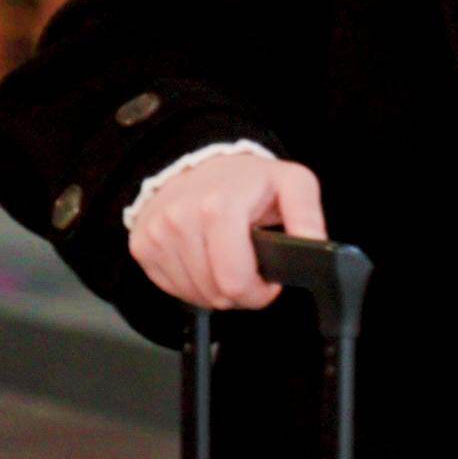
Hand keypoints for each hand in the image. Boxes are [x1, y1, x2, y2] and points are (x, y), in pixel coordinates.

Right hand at [127, 149, 324, 309]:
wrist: (199, 162)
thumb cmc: (248, 179)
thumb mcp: (291, 184)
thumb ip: (308, 217)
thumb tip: (314, 248)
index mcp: (218, 207)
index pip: (234, 283)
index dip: (258, 293)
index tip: (266, 281)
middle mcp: (180, 220)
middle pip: (215, 294)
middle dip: (240, 293)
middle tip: (249, 269)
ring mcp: (157, 234)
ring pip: (193, 296)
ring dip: (215, 290)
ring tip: (228, 261)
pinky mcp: (142, 245)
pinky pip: (172, 289)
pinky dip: (193, 284)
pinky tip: (205, 260)